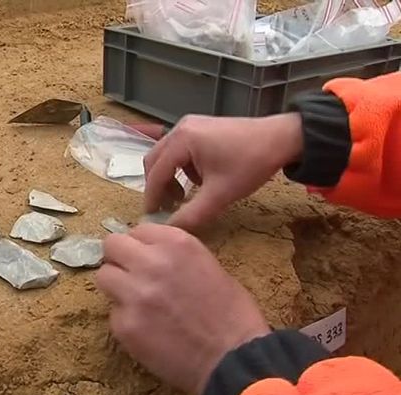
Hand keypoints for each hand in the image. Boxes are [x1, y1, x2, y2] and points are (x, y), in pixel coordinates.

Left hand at [96, 224, 270, 394]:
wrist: (234, 359)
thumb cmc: (232, 313)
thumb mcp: (208, 264)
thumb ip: (174, 254)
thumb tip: (148, 253)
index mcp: (176, 243)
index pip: (138, 230)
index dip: (141, 245)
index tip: (146, 258)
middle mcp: (151, 263)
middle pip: (112, 246)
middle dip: (120, 258)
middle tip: (131, 274)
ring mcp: (134, 294)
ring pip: (103, 276)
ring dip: (116, 286)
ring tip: (135, 301)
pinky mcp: (124, 325)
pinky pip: (112, 312)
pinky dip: (125, 319)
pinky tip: (146, 329)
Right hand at [144, 113, 302, 231]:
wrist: (282, 138)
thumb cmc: (251, 164)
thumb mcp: (221, 194)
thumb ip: (192, 214)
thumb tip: (169, 229)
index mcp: (182, 140)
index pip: (156, 173)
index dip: (152, 197)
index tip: (152, 217)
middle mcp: (181, 128)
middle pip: (155, 161)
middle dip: (158, 186)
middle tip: (167, 208)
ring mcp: (190, 125)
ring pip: (166, 155)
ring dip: (169, 177)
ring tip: (183, 196)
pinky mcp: (200, 127)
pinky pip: (179, 149)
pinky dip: (181, 167)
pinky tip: (198, 181)